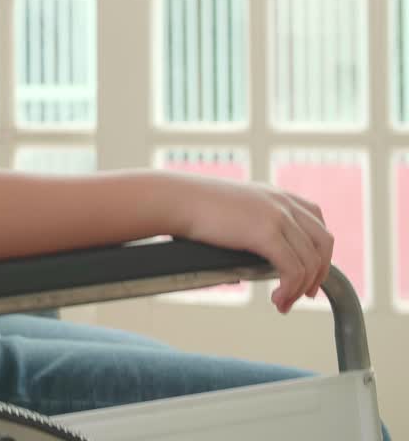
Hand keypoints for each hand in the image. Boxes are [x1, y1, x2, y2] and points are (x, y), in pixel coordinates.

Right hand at [166, 173, 333, 313]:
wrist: (174, 199)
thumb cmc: (189, 208)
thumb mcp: (228, 213)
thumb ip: (244, 232)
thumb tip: (241, 270)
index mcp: (275, 195)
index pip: (316, 220)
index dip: (319, 250)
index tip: (308, 272)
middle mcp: (282, 202)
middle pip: (323, 242)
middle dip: (319, 272)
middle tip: (304, 294)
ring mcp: (277, 215)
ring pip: (310, 260)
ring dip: (301, 287)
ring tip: (283, 303)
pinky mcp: (265, 232)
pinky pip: (292, 269)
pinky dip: (290, 289)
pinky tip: (276, 299)